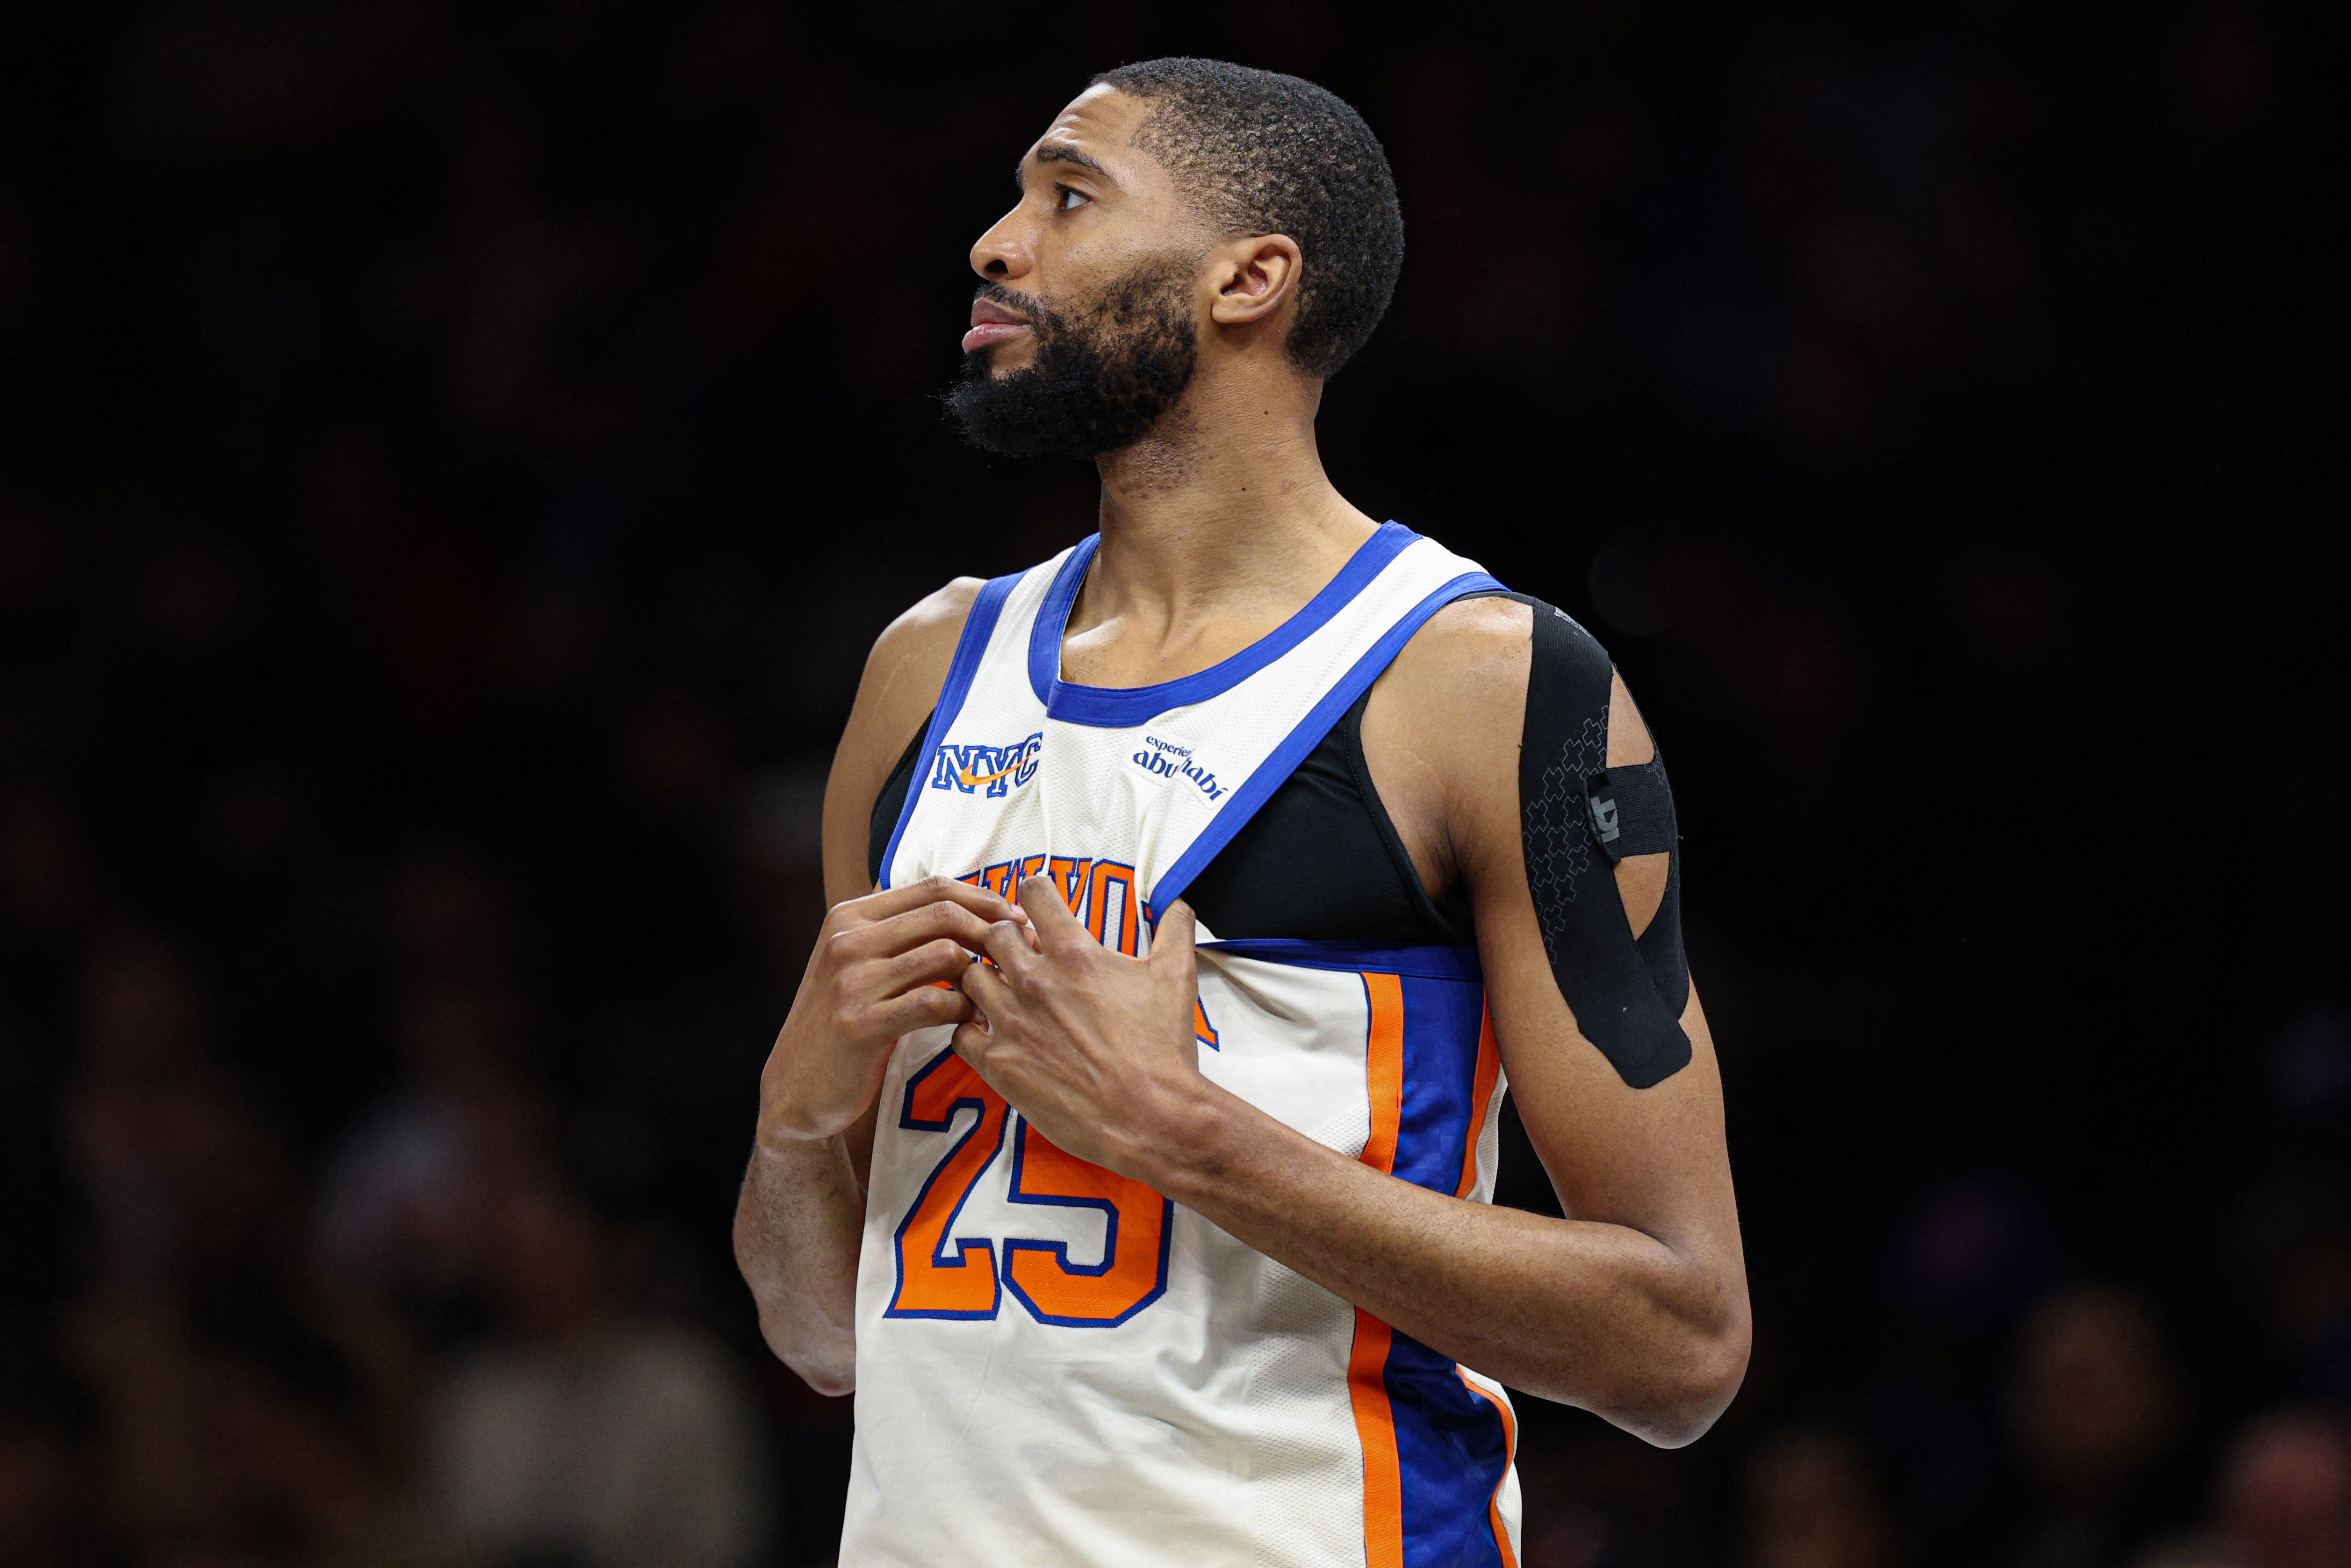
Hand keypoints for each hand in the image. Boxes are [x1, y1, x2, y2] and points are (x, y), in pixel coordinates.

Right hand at [757, 877, 1026, 1146]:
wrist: (796, 1085)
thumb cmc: (843, 1021)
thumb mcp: (859, 963)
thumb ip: (901, 933)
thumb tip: (971, 908)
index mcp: (850, 917)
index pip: (933, 887)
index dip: (983, 898)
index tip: (1016, 917)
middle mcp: (847, 941)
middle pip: (943, 913)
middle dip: (993, 930)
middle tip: (1022, 953)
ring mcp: (851, 982)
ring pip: (944, 954)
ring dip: (982, 973)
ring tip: (996, 992)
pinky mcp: (861, 1024)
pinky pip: (934, 1004)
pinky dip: (964, 1009)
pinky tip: (971, 1020)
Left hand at [952, 875, 1205, 1182]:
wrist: (1151, 1117)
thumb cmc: (1163, 1050)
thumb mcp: (1177, 979)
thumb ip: (1175, 931)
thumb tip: (1180, 904)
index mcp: (1075, 953)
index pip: (1033, 894)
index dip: (1035, 894)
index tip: (1038, 906)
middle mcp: (1035, 981)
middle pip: (993, 934)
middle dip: (1007, 939)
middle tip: (1023, 957)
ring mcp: (1012, 1022)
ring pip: (969, 978)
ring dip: (985, 981)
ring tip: (1004, 995)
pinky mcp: (999, 1063)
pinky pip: (960, 1032)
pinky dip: (972, 1029)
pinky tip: (993, 1034)